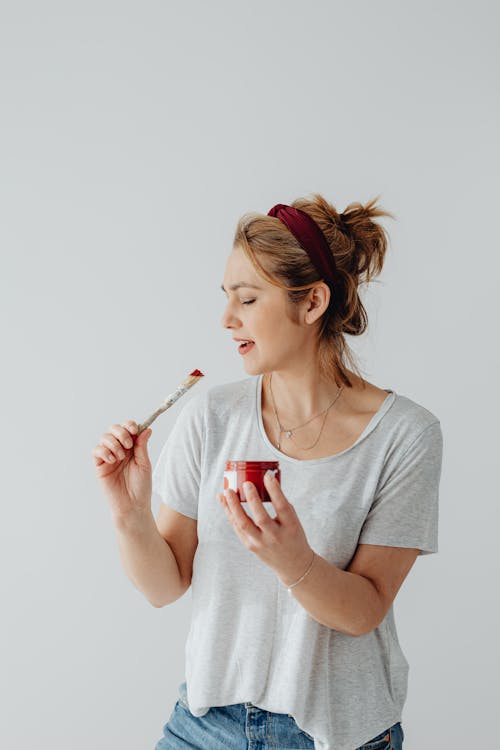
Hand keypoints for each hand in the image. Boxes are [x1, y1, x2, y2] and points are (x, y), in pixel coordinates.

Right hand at [91, 421, 152, 521]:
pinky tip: (112, 460)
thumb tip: (146, 429)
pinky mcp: (100, 466)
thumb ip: (142, 446)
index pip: (127, 429)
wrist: (133, 505)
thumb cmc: (141, 487)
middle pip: (114, 429)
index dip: (129, 425)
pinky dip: (104, 451)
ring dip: (113, 443)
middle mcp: (119, 450)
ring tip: (120, 457)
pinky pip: (96, 451)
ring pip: (104, 438)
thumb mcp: (144, 464)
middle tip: (128, 444)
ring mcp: (109, 457)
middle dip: (120, 432)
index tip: (134, 429)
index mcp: (132, 448)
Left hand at [217, 470, 312, 586]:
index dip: (275, 491)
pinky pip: (237, 528)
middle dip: (252, 500)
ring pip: (243, 525)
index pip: (282, 507)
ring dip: (233, 507)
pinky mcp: (250, 546)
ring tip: (227, 491)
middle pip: (261, 518)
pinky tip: (224, 502)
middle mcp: (275, 537)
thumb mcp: (293, 520)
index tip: (267, 476)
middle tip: (245, 484)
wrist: (293, 564)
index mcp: (290, 527)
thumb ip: (281, 504)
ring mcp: (261, 543)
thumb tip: (266, 480)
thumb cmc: (292, 535)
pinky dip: (230, 513)